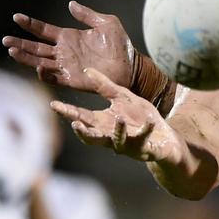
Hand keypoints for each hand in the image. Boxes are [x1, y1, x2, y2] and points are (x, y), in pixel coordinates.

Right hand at [4, 1, 135, 92]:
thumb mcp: (107, 23)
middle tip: (4, 40)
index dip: (30, 24)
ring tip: (12, 51)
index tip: (16, 17)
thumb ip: (88, 15)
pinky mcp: (73, 80)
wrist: (132, 67)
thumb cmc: (121, 46)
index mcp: (69, 37)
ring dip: (26, 58)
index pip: (43, 30)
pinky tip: (38, 67)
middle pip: (36, 48)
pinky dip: (45, 74)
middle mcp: (64, 52)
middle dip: (20, 43)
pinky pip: (54, 78)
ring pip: (40, 62)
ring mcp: (67, 66)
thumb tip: (70, 4)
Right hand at [51, 69, 182, 162]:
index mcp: (103, 122)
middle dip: (82, 132)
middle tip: (75, 124)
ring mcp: (127, 145)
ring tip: (118, 118)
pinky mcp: (144, 148)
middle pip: (92, 136)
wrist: (164, 135)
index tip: (53, 104)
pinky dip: (146, 130)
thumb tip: (86, 70)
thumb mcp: (122, 97)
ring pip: (117, 141)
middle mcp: (111, 136)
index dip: (67, 112)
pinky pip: (144, 139)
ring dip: (118, 131)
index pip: (82, 117)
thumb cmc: (140, 117)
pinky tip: (150, 121)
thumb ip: (104, 86)